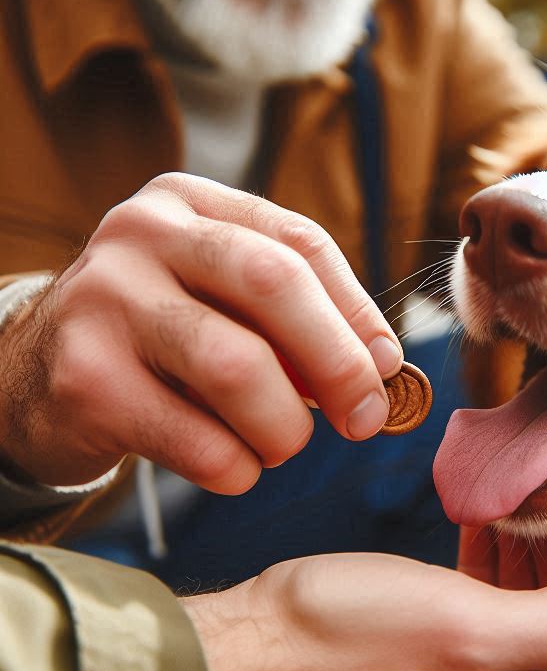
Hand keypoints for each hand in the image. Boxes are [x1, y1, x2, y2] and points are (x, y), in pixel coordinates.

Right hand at [0, 174, 402, 491]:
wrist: (35, 376)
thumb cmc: (161, 337)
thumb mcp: (222, 301)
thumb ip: (297, 319)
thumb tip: (382, 368)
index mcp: (191, 202)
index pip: (301, 243)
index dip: (358, 310)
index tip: (387, 366)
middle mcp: (143, 233)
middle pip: (276, 283)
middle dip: (338, 360)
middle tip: (364, 418)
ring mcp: (106, 300)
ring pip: (237, 366)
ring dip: (285, 425)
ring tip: (283, 444)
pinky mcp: (84, 378)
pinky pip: (195, 437)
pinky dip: (236, 466)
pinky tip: (236, 468)